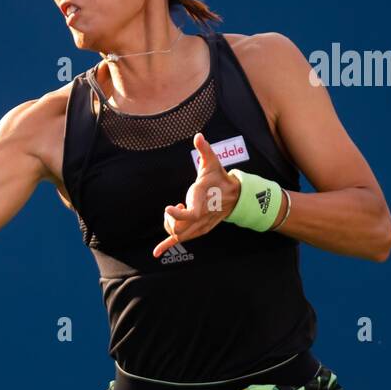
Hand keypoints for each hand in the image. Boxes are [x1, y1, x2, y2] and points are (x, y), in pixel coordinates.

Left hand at [151, 133, 239, 258]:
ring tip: (177, 212)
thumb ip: (205, 151)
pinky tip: (156, 253)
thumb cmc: (218, 179)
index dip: (178, 214)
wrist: (234, 196)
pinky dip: (166, 246)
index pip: (190, 214)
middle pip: (179, 227)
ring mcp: (198, 227)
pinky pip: (179, 241)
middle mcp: (200, 218)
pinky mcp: (196, 231)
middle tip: (176, 206)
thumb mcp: (212, 164)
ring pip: (177, 235)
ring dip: (171, 226)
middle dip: (171, 219)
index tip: (170, 206)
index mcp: (202, 203)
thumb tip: (199, 136)